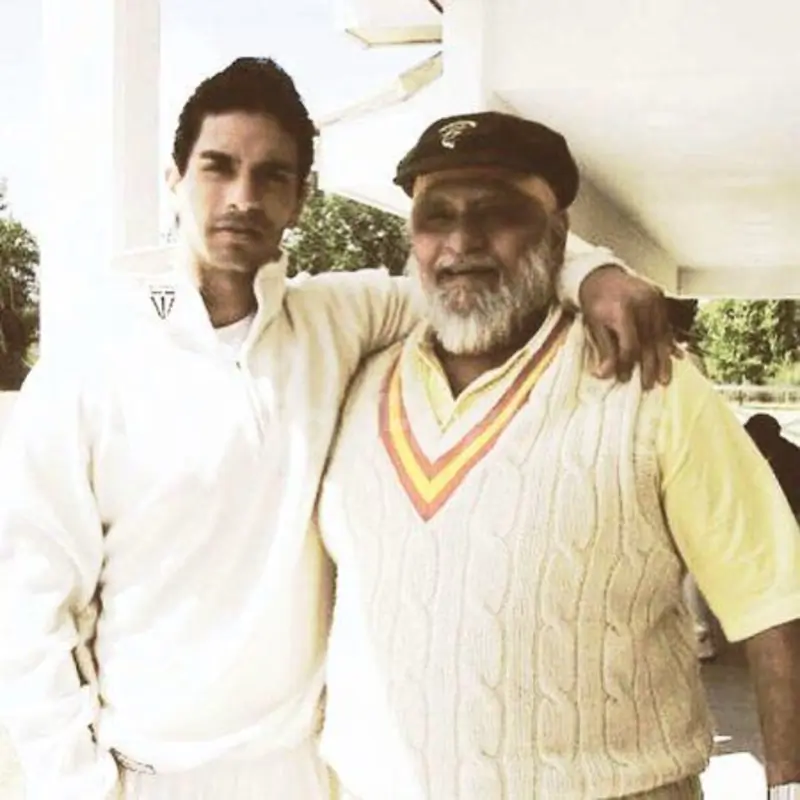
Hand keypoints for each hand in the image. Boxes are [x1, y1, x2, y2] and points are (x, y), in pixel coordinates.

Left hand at [579, 265, 676, 388]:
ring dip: (664, 360)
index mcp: (622, 310)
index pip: (630, 344)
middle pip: (648, 342)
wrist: (601, 275)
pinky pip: (667, 325)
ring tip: (664, 380)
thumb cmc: (595, 301)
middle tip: (648, 386)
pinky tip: (674, 358)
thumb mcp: (594, 325)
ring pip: (661, 336)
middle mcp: (642, 304)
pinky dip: (669, 344)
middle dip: (649, 367)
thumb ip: (604, 349)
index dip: (628, 364)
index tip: (625, 378)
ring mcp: (654, 300)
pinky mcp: (660, 299)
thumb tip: (605, 374)